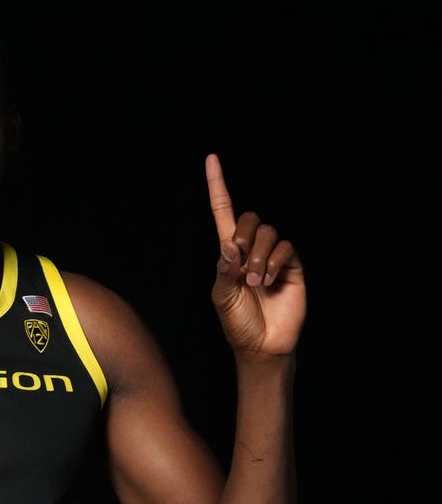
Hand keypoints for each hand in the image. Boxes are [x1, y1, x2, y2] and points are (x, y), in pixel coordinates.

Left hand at [207, 154, 305, 356]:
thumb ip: (224, 271)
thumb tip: (230, 245)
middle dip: (242, 235)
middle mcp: (250, 250)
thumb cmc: (237, 322)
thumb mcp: (222, 297)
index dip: (217, 186)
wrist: (262, 345)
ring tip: (255, 282)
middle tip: (239, 263)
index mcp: (228, 253)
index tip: (211, 158)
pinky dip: (274, 261)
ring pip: (267, 233)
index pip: (222, 212)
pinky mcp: (292, 266)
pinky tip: (269, 281)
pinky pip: (285, 247)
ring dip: (257, 256)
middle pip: (248, 218)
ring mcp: (273, 257)